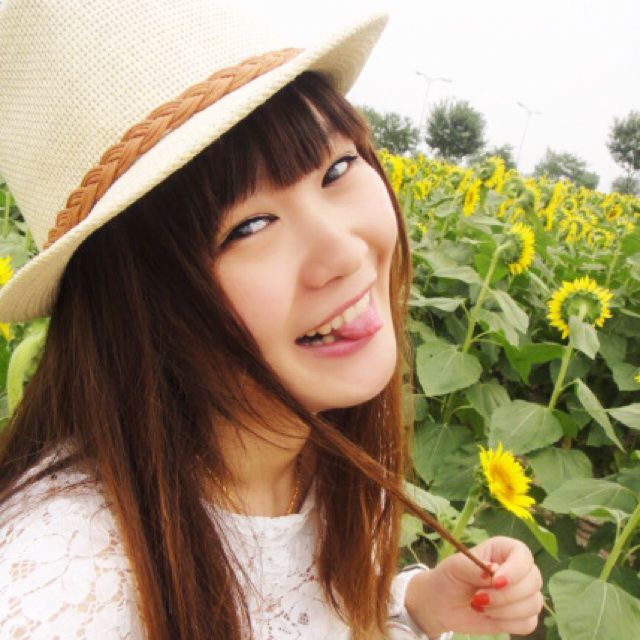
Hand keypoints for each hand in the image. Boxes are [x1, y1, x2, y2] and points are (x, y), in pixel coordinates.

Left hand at [404, 536, 542, 636]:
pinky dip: (508, 623)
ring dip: (505, 610)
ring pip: (533, 604)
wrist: (442, 603)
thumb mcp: (455, 567)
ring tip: (480, 605)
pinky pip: (528, 623)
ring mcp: (522, 594)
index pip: (523, 555)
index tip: (495, 582)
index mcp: (504, 550)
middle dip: (506, 595)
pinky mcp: (521, 616)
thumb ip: (474, 566)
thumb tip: (493, 570)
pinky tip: (489, 616)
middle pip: (533, 581)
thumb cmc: (449, 577)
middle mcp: (518, 570)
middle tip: (478, 597)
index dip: (515, 570)